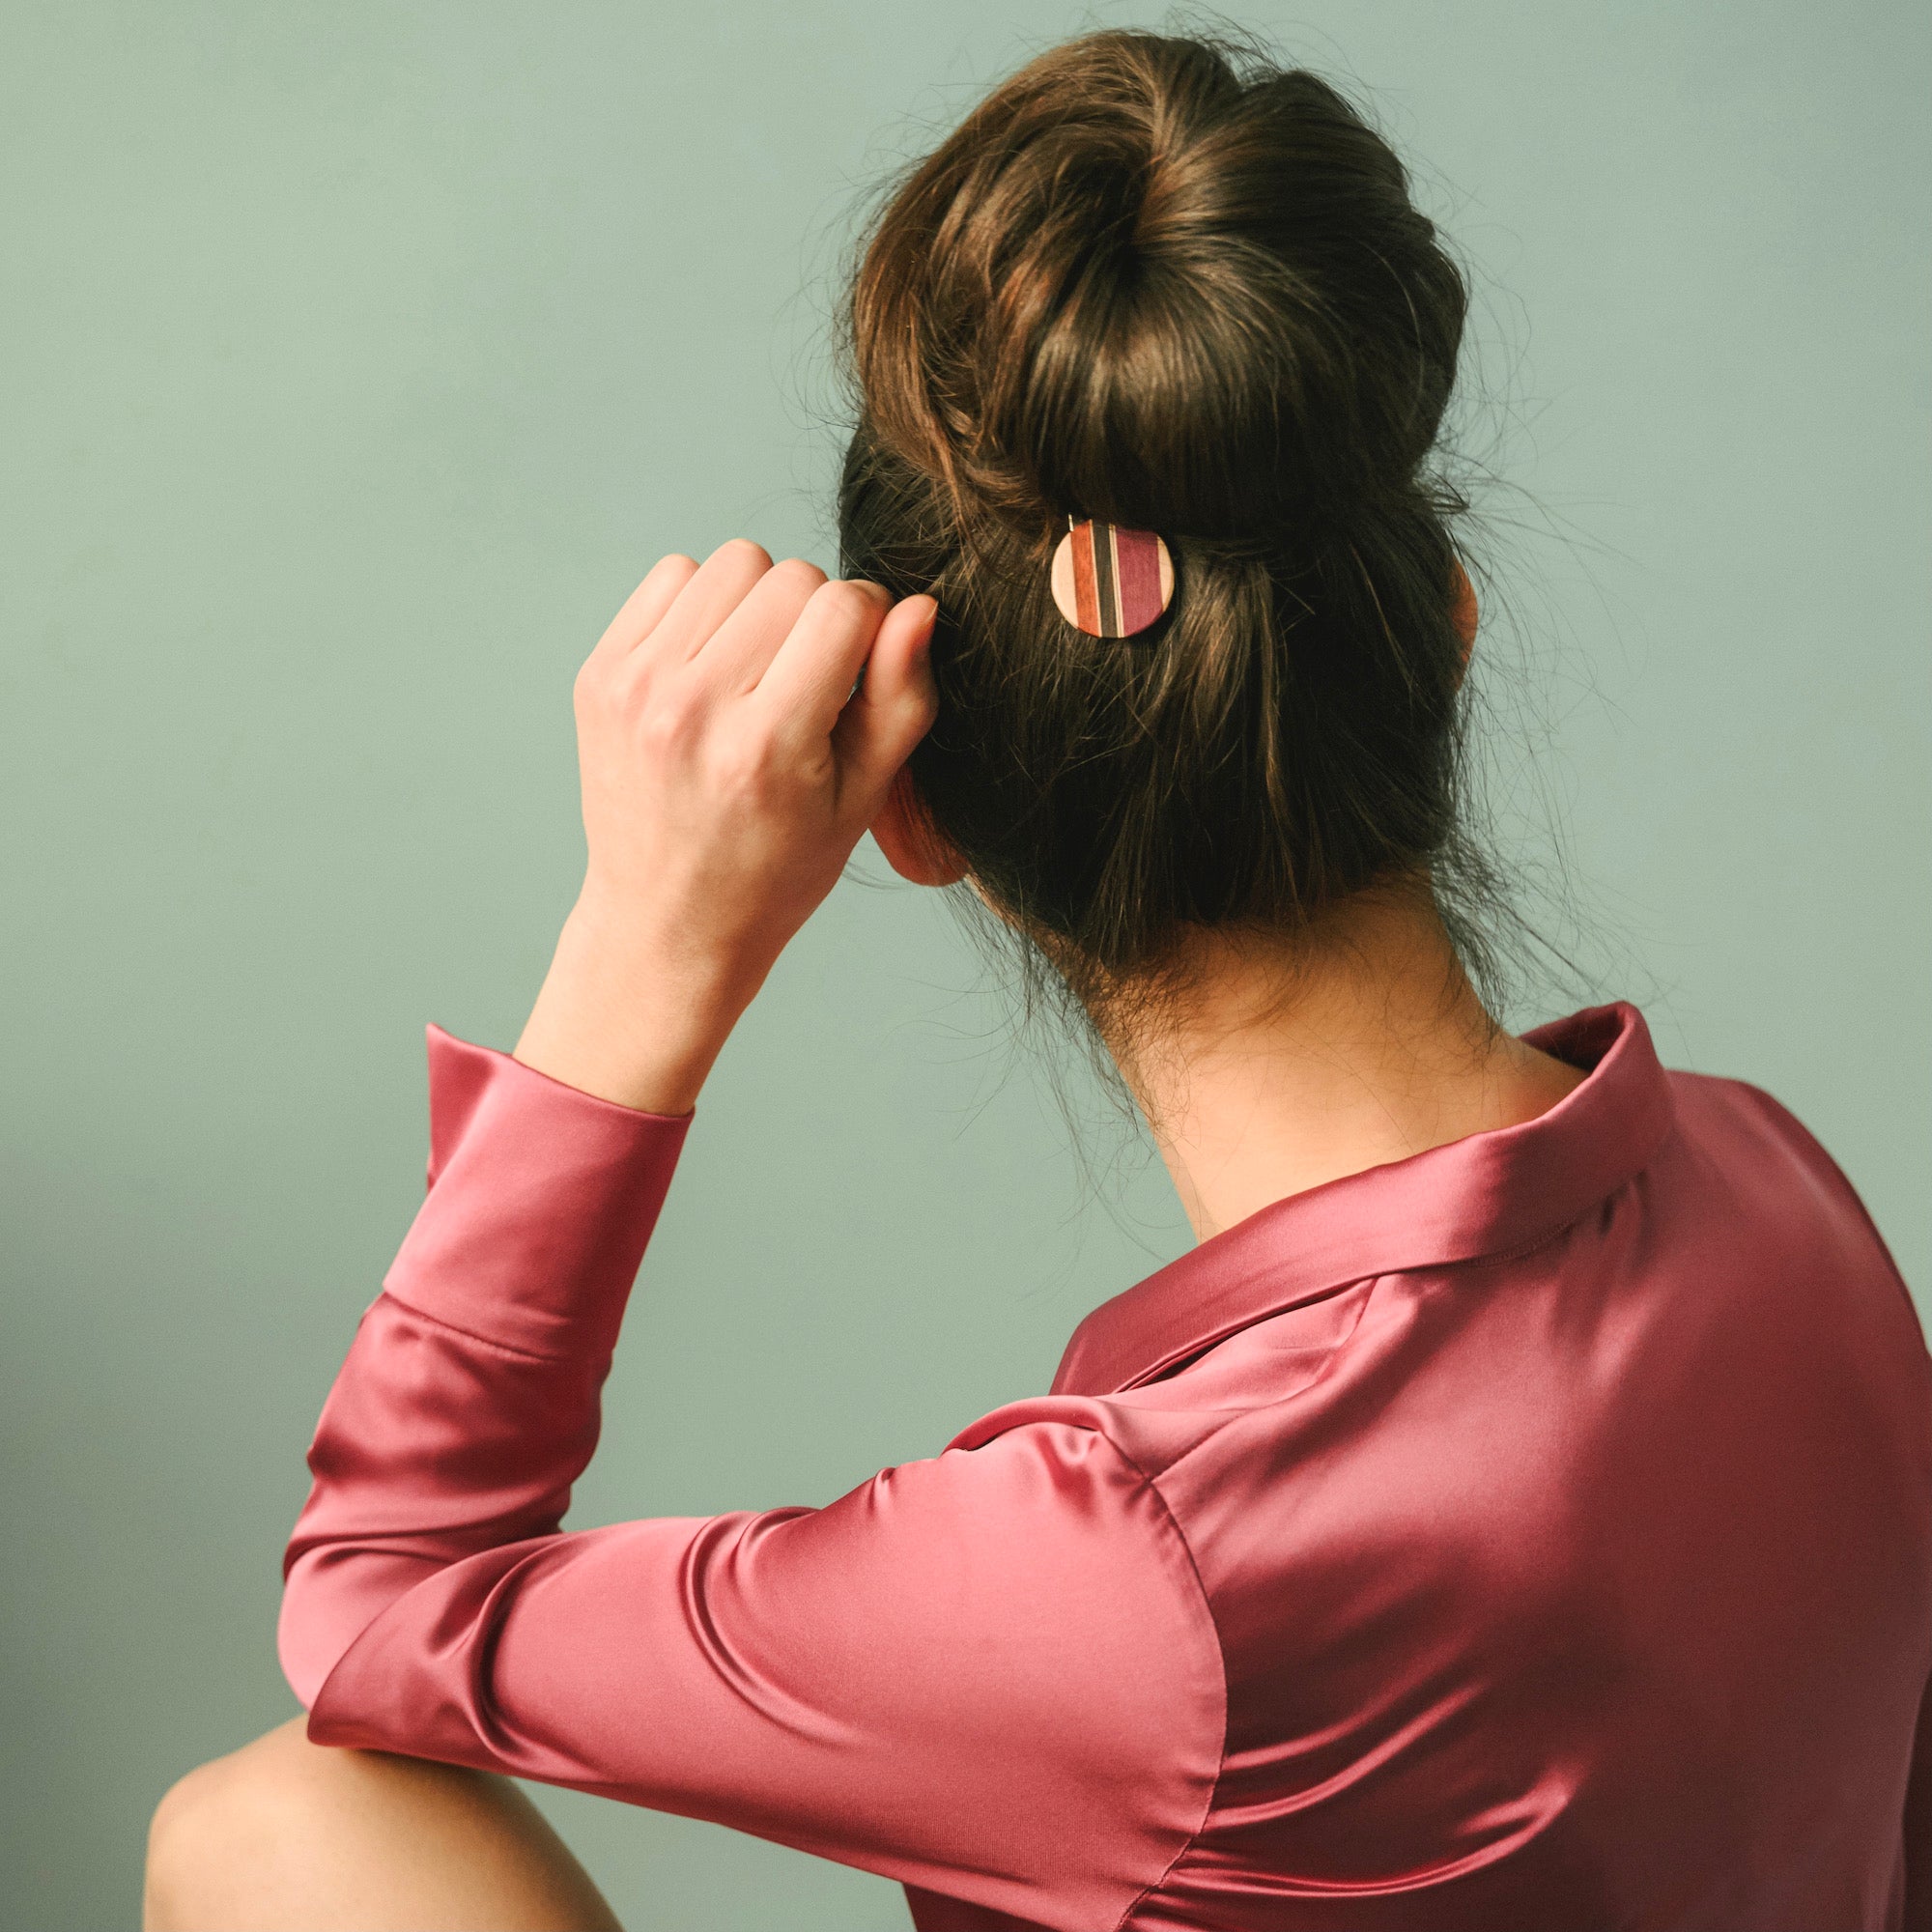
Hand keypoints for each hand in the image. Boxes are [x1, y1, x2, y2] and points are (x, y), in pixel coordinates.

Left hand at [513, 540, 938, 1111]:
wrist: (666, 922)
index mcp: (766, 747)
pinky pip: (673, 575)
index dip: (871, 628)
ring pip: (733, 563)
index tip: (861, 673)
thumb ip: (900, 700)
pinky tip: (714, 668)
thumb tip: (916, 606)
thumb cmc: (777, 870)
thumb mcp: (863, 800)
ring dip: (761, 603)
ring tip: (760, 672)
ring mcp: (636, 687)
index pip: (843, 607)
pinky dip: (705, 606)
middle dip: (817, 617)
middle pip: (792, 577)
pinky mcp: (601, 674)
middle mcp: (693, 709)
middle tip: (808, 685)